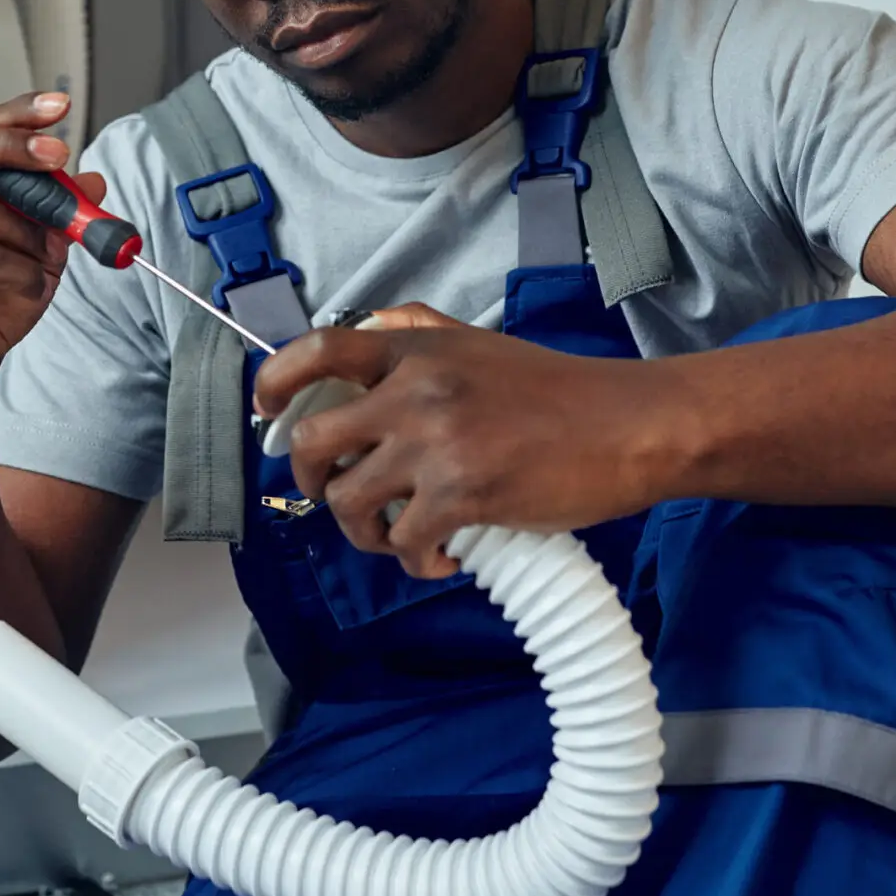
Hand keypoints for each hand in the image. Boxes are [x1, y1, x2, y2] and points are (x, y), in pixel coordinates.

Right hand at [0, 91, 101, 420]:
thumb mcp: (39, 251)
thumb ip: (61, 215)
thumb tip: (95, 181)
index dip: (16, 116)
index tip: (59, 107)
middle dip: (9, 146)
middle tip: (58, 155)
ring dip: (23, 226)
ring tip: (43, 257)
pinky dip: (19, 270)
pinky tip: (29, 287)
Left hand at [251, 308, 666, 577]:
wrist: (629, 425)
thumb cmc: (560, 391)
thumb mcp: (479, 343)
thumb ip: (418, 335)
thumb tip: (365, 337)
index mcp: (416, 349)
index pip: (317, 351)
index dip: (274, 383)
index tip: (265, 411)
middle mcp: (415, 390)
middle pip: (314, 442)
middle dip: (312, 480)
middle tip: (338, 495)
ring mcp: (435, 443)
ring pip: (349, 502)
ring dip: (364, 532)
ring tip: (399, 537)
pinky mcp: (462, 494)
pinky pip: (405, 541)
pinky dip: (417, 560)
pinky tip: (443, 558)